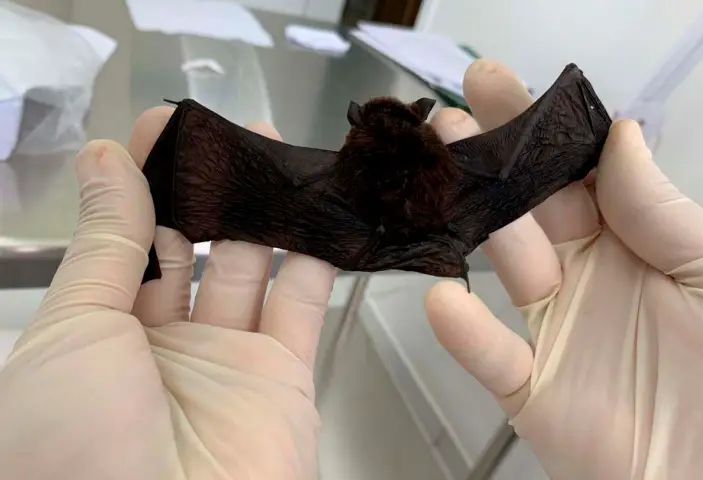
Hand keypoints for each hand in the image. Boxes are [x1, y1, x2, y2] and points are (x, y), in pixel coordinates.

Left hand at [0, 108, 335, 479]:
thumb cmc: (77, 448)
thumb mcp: (73, 331)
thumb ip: (107, 244)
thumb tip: (108, 159)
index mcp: (101, 333)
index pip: (130, 238)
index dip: (148, 179)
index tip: (169, 125)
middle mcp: (164, 345)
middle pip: (195, 247)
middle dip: (213, 191)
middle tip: (238, 137)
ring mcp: (228, 361)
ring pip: (254, 269)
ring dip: (268, 217)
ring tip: (284, 162)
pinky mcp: (284, 381)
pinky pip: (302, 308)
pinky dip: (316, 262)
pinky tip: (322, 216)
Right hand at [425, 60, 702, 478]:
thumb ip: (662, 209)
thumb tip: (620, 135)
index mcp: (635, 241)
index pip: (576, 171)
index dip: (539, 127)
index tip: (500, 87)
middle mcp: (588, 276)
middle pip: (529, 207)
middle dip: (491, 160)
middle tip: (452, 119)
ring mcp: (557, 330)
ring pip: (505, 266)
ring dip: (474, 223)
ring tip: (440, 181)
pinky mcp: (534, 389)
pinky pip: (493, 356)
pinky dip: (466, 333)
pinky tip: (445, 301)